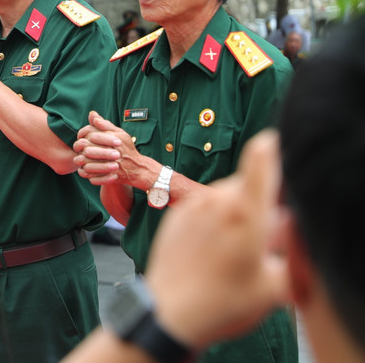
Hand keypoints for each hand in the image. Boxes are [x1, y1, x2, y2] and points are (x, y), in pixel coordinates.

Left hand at [74, 110, 127, 183]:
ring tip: (81, 158)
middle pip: (87, 149)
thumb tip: (92, 114)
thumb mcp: (120, 134)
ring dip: (81, 161)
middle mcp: (113, 153)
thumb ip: (105, 124)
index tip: (81, 136)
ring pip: (86, 163)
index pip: (91, 134)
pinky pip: (92, 177)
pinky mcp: (110, 178)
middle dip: (81, 148)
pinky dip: (87, 173)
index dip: (83, 134)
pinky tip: (86, 169)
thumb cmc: (127, 149)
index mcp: (114, 140)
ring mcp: (111, 166)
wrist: (138, 169)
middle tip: (79, 148)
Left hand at [147, 131, 288, 348]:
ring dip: (235, 213)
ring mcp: (192, 206)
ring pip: (225, 196)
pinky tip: (212, 250)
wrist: (170, 313)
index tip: (279, 147)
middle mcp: (217, 201)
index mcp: (246, 212)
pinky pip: (203, 207)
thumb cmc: (222, 303)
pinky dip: (213, 220)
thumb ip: (289, 250)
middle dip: (258, 204)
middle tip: (259, 239)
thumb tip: (286, 225)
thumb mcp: (275, 286)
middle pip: (247, 184)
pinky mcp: (175, 215)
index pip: (262, 158)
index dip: (274, 147)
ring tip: (234, 250)